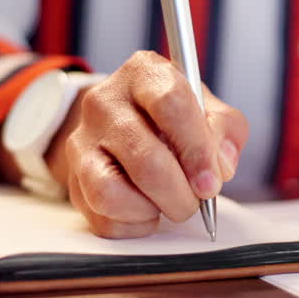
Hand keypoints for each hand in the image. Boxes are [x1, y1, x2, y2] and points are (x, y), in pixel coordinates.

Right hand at [44, 51, 248, 237]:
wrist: (127, 126)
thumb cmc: (173, 118)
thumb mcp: (208, 109)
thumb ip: (225, 129)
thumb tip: (220, 167)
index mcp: (144, 73)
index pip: (170, 104)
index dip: (196, 149)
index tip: (211, 181)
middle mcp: (104, 102)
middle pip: (145, 159)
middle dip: (180, 193)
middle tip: (197, 201)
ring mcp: (82, 141)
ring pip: (112, 193)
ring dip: (152, 210)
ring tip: (168, 202)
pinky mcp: (73, 179)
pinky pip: (103, 217)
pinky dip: (134, 224)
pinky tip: (146, 208)